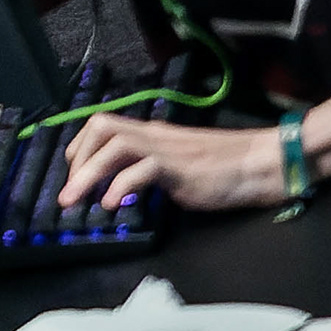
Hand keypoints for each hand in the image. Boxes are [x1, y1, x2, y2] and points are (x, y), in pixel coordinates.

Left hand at [60, 111, 286, 214]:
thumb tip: (126, 185)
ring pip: (114, 145)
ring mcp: (166, 149)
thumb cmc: (225, 168)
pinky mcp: (179, 167)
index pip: (103, 126)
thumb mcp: (179, 165)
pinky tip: (112, 205)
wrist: (262, 163)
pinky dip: (120, 186)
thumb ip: (152, 169)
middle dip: (77, 158)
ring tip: (75, 200)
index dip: (81, 147)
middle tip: (68, 192)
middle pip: (101, 128)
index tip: (73, 174)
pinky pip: (141, 170)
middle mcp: (153, 136)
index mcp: (152, 133)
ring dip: (88, 172)